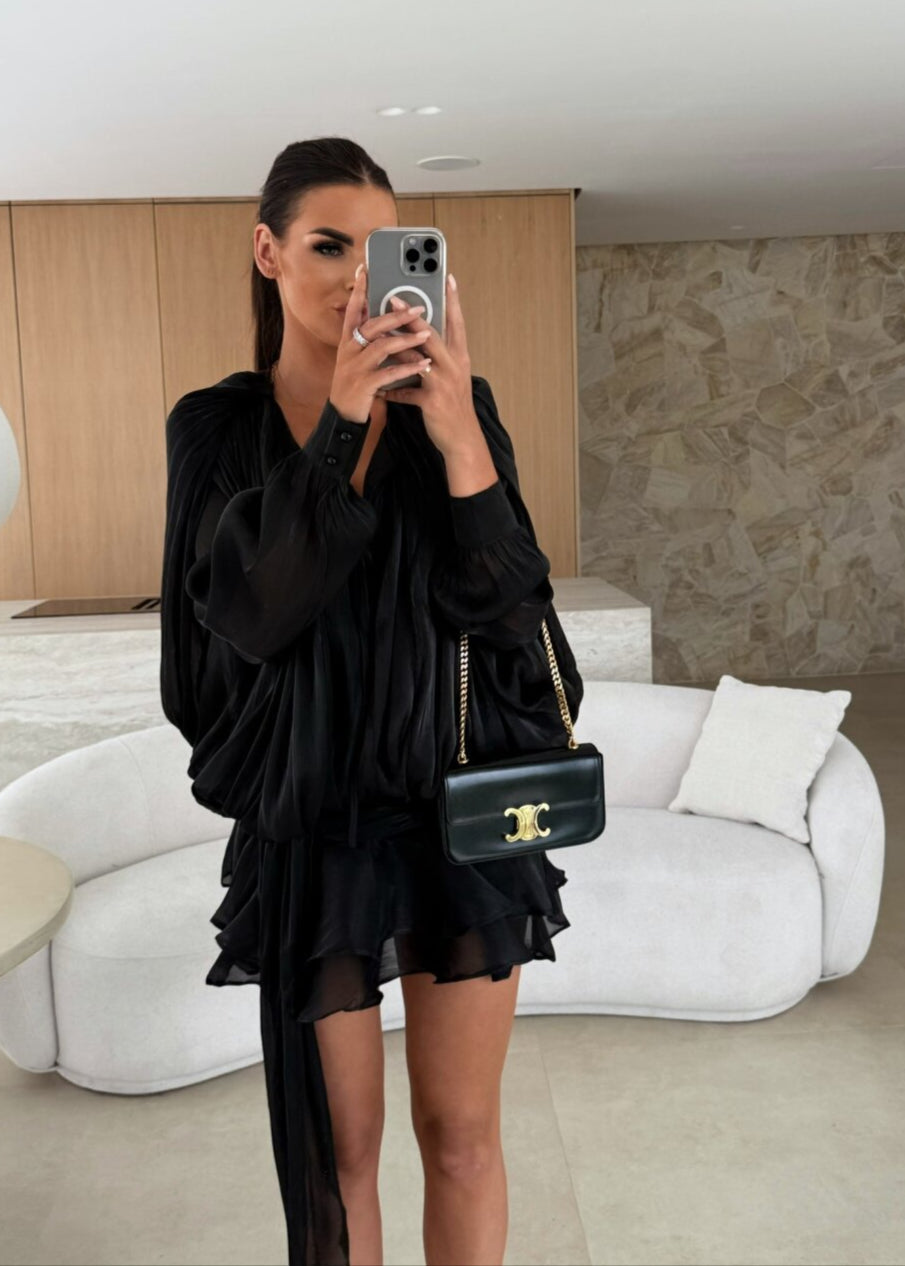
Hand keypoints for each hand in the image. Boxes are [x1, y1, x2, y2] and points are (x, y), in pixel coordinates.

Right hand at [328, 265, 433, 422]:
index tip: (365, 270)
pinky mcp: (364, 384)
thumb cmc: (355, 384)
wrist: (344, 414)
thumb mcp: (355, 357)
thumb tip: (375, 314)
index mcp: (348, 341)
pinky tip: (423, 364)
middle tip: (420, 308)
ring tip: (427, 335)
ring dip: (407, 339)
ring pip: (383, 347)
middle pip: (373, 325)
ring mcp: (356, 367)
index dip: (359, 291)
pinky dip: (408, 368)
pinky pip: (389, 372)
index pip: (353, 310)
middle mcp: (350, 350)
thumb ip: (365, 337)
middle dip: (397, 315)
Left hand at [378, 274, 481, 456]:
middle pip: (431, 335)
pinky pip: (406, 392)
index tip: (448, 278)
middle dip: (411, 316)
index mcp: (460, 358)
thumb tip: (423, 337)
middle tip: (394, 298)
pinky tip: (378, 390)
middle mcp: (454, 367)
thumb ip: (441, 357)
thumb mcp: (454, 376)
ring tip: (375, 336)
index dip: (454, 301)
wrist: (463, 439)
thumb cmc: (455, 406)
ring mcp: (443, 384)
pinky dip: (391, 391)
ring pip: (415, 359)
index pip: (458, 323)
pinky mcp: (432, 402)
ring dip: (394, 347)